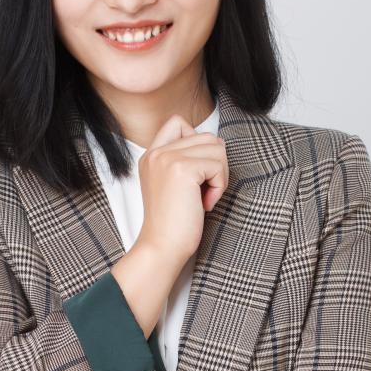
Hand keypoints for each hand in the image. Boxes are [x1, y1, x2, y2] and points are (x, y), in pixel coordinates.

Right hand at [135, 113, 228, 263]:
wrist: (162, 247)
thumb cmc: (173, 224)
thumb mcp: (174, 185)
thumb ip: (186, 160)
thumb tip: (218, 143)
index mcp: (151, 155)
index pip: (178, 123)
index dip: (197, 143)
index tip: (196, 174)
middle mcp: (156, 152)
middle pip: (206, 136)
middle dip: (214, 164)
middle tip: (204, 191)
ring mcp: (167, 158)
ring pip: (216, 147)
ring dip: (219, 175)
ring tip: (204, 198)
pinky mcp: (182, 169)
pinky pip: (218, 165)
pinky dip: (219, 186)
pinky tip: (205, 204)